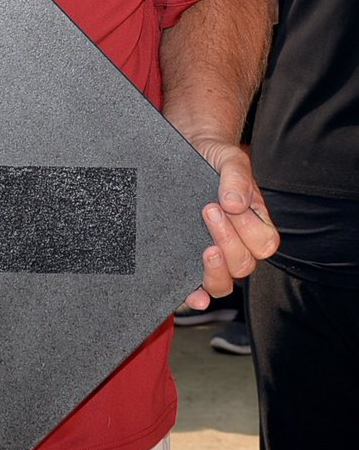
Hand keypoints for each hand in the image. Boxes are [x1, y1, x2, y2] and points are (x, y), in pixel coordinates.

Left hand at [182, 140, 278, 310]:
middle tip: (208, 210)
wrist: (185, 152)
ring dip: (216, 270)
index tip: (225, 204)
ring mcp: (212, 254)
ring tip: (205, 248)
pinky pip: (196, 288)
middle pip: (244, 264)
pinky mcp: (188, 259)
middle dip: (228, 240)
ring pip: (224, 283)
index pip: (264, 243)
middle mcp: (236, 244)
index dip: (248, 229)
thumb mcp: (229, 159)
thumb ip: (237, 176)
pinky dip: (197, 296)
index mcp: (254, 224)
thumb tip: (235, 204)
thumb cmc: (212, 158)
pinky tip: (194, 294)